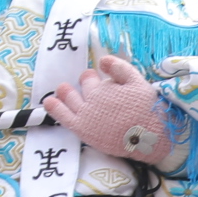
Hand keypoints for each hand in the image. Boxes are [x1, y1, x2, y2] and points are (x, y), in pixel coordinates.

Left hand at [44, 50, 169, 160]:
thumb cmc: (147, 109)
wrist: (149, 137)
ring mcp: (86, 114)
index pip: (92, 79)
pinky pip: (63, 116)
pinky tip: (49, 103)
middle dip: (84, 83)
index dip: (93, 78)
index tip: (96, 78)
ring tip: (62, 89)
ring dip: (65, 93)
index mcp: (105, 87)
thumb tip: (102, 59)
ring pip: (70, 100)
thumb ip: (120, 68)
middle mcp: (93, 98)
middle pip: (84, 87)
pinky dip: (55, 108)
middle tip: (86, 82)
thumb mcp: (138, 82)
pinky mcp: (83, 130)